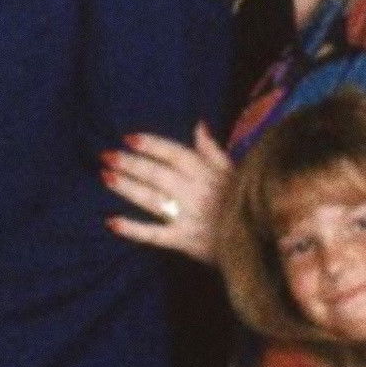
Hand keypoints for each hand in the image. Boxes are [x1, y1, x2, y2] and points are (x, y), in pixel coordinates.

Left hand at [102, 126, 232, 263]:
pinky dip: (133, 229)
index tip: (128, 138)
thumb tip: (199, 125)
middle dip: (131, 164)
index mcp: (209, 174)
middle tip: (107, 155)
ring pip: (153, 199)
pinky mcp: (185, 241)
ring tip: (106, 176)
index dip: (152, 145)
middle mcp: (197, 193)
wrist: (259, 240)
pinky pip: (155, 235)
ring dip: (128, 188)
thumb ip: (213, 150)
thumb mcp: (235, 172)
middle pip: (158, 174)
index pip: (176, 154)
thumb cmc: (244, 202)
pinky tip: (111, 222)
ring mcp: (190, 217)